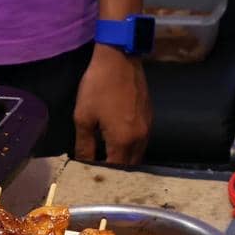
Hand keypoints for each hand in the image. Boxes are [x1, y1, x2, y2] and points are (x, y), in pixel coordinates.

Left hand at [73, 44, 150, 163]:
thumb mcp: (84, 116)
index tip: (90, 175)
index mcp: (123, 141)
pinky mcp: (150, 118)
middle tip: (99, 171)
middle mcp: (140, 139)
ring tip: (108, 159)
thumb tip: (84, 162)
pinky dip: (131, 148)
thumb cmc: (98, 86)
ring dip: (125, 161)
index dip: (102, 175)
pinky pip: (142, 142)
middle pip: (130, 166)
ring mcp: (148, 128)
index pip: (115, 169)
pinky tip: (119, 143)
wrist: (120, 58)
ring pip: (138, 155)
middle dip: (116, 172)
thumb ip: (85, 144)